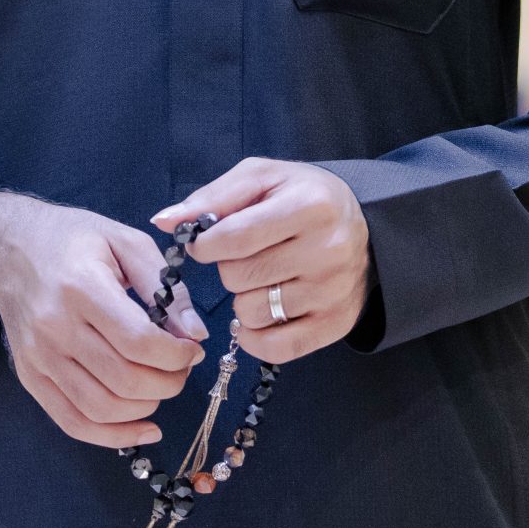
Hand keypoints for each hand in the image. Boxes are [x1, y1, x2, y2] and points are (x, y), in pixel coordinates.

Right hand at [0, 190, 205, 447]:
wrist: (9, 249)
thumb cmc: (74, 240)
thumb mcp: (126, 242)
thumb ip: (165, 286)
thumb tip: (196, 334)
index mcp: (82, 287)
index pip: (138, 342)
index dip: (177, 355)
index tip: (193, 349)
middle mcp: (55, 326)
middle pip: (123, 379)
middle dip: (169, 383)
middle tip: (182, 369)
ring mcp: (38, 356)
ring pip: (101, 408)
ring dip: (146, 408)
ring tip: (162, 387)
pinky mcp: (30, 377)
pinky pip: (72, 421)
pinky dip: (113, 435)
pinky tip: (143, 428)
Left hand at [152, 159, 371, 362]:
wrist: (364, 228)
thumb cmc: (301, 197)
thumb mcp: (261, 178)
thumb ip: (211, 198)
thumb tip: (164, 221)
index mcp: (309, 206)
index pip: (232, 238)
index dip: (205, 245)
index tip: (207, 242)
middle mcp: (328, 250)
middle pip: (239, 278)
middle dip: (228, 268)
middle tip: (247, 256)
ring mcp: (334, 292)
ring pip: (252, 313)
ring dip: (243, 299)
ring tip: (263, 279)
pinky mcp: (336, 325)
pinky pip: (276, 348)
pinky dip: (255, 336)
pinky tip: (262, 314)